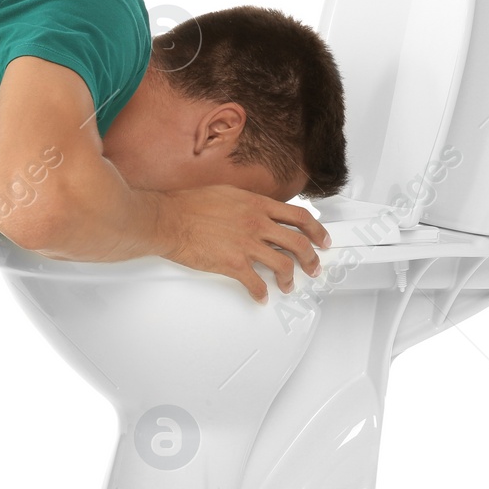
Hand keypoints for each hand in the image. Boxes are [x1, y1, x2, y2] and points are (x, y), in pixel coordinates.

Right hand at [156, 186, 330, 302]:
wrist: (168, 219)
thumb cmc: (188, 205)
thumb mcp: (227, 193)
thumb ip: (247, 203)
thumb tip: (256, 211)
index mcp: (256, 204)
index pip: (299, 216)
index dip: (316, 230)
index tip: (321, 239)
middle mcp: (256, 223)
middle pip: (298, 242)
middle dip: (311, 258)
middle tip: (314, 267)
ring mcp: (246, 244)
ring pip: (284, 265)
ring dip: (290, 279)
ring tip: (288, 285)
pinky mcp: (233, 264)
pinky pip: (256, 283)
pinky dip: (261, 293)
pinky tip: (261, 296)